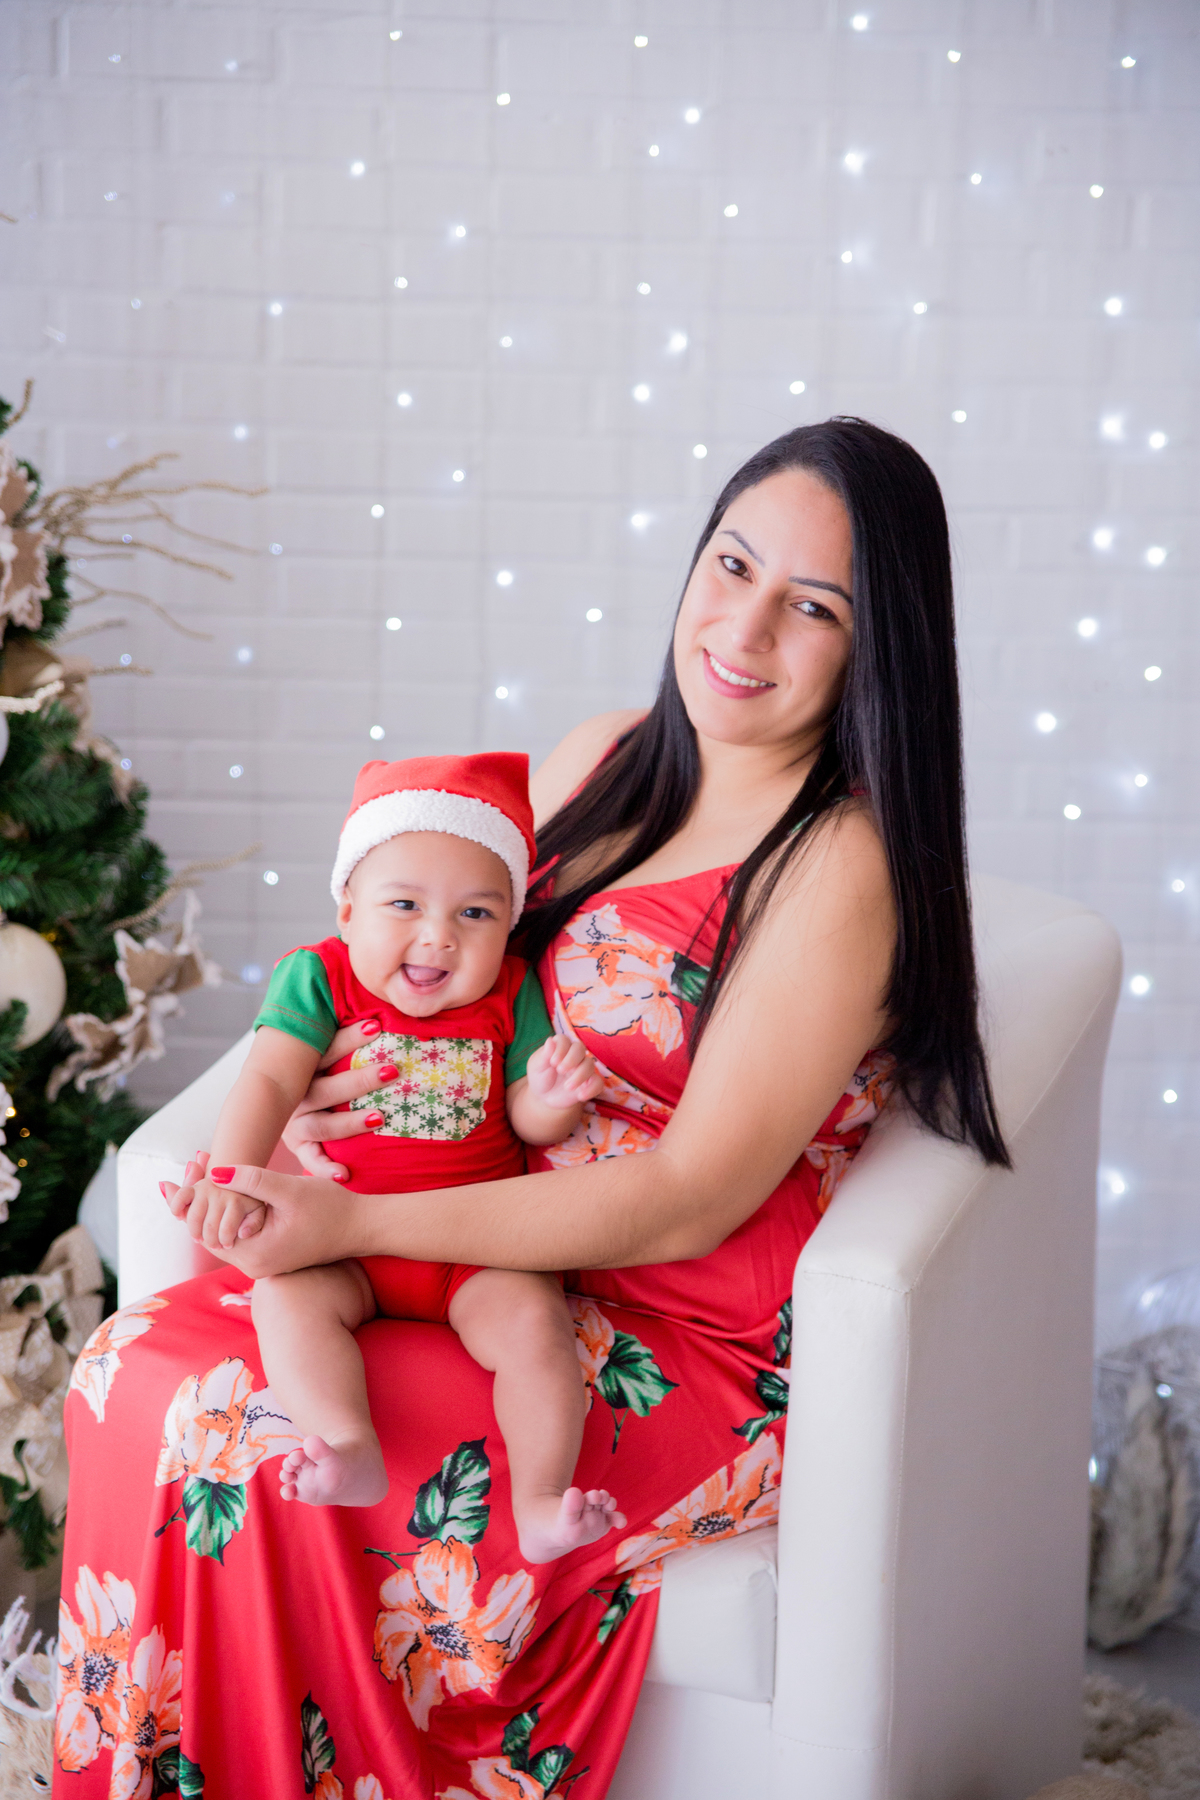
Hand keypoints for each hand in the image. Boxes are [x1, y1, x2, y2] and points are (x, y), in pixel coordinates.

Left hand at [161, 1162, 361, 1276]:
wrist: (361, 1227)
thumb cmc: (331, 1208)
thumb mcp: (290, 1189)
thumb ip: (252, 1181)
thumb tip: (214, 1172)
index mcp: (254, 1254)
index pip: (204, 1227)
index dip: (193, 1196)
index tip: (191, 1164)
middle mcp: (253, 1265)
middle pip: (209, 1231)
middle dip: (199, 1197)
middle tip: (194, 1161)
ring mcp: (261, 1263)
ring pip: (222, 1232)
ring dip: (213, 1203)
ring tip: (206, 1168)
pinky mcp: (269, 1256)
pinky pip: (237, 1235)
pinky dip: (228, 1211)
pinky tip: (227, 1187)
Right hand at [281, 1019, 393, 1178]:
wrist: (272, 1109)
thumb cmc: (321, 1073)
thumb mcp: (325, 1053)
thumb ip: (345, 1038)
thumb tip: (381, 1014)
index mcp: (302, 1066)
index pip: (326, 1049)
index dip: (350, 1038)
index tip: (377, 1027)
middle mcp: (296, 1095)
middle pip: (327, 1088)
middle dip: (360, 1079)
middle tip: (391, 1071)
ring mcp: (295, 1123)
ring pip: (322, 1124)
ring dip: (351, 1122)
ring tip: (380, 1118)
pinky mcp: (298, 1147)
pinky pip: (311, 1160)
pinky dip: (325, 1169)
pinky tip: (344, 1174)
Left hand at [524, 1034, 603, 1112]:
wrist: (544, 1097)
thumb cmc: (539, 1077)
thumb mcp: (536, 1067)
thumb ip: (543, 1055)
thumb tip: (550, 1040)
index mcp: (560, 1047)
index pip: (564, 1040)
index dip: (560, 1049)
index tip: (553, 1062)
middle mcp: (573, 1055)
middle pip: (580, 1048)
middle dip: (571, 1059)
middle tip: (560, 1070)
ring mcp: (583, 1069)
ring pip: (589, 1065)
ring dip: (580, 1075)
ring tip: (567, 1087)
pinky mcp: (589, 1083)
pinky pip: (598, 1083)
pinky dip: (592, 1089)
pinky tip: (580, 1096)